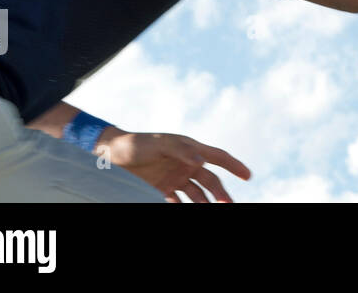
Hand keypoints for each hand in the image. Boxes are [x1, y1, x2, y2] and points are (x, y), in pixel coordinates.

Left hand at [95, 128, 250, 202]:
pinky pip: (179, 202)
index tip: (248, 176)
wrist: (109, 154)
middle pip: (211, 181)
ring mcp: (175, 177)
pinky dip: (185, 208)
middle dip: (221, 194)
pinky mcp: (162, 189)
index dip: (234, 165)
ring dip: (205, 204)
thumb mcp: (160, 144)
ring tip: (211, 212)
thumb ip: (182, 151)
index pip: (218, 157)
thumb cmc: (136, 144)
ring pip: (197, 194)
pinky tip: (190, 214)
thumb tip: (202, 162)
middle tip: (228, 205)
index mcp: (190, 149)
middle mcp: (186, 164)